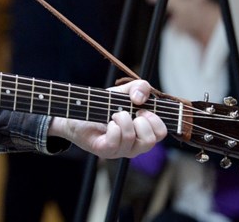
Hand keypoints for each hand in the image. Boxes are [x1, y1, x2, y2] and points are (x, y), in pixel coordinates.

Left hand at [47, 79, 165, 159]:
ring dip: (122, 120)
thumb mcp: (123, 92)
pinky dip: (113, 128)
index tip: (141, 109)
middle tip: (127, 113)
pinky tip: (108, 123)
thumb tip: (140, 98)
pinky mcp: (105, 150)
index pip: (161, 133)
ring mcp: (120, 150)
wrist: (78, 111)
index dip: (155, 119)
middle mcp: (134, 145)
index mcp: (143, 132)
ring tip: (114, 114)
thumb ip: (139, 87)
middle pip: (150, 141)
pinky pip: (115, 143)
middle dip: (141, 122)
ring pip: (132, 140)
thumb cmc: (103, 105)